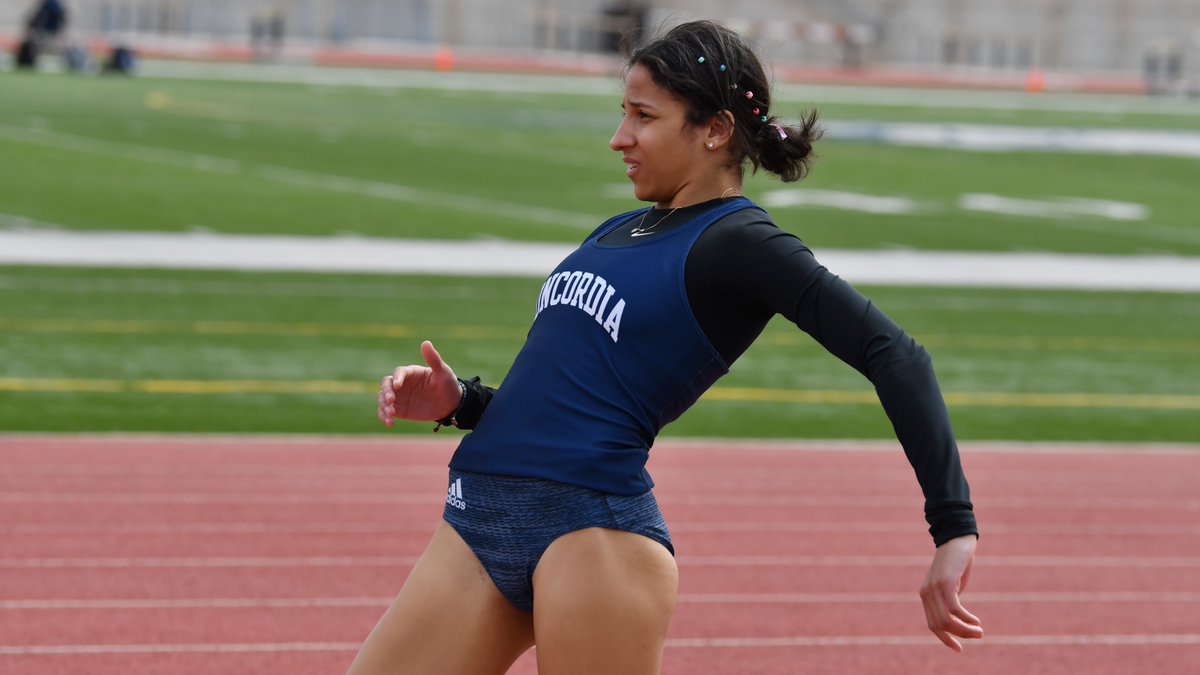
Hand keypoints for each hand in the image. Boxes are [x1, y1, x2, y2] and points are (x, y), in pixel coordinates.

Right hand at [377, 341, 460, 426]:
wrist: (451, 405)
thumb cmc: (448, 385)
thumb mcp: (443, 372)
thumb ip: (433, 359)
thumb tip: (425, 342)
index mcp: (411, 372)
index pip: (398, 373)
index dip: (397, 378)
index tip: (398, 386)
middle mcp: (401, 384)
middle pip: (386, 384)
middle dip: (386, 392)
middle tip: (391, 401)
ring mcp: (399, 397)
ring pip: (382, 398)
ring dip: (383, 406)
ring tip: (392, 414)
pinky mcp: (399, 410)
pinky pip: (385, 412)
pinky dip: (384, 417)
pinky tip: (389, 423)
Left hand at [919, 534, 982, 651]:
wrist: (957, 540)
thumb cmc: (957, 563)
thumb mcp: (952, 585)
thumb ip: (952, 600)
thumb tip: (958, 619)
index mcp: (926, 595)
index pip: (933, 624)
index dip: (945, 639)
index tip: (959, 649)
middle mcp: (927, 593)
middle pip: (940, 625)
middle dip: (959, 636)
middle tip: (978, 636)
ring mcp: (935, 588)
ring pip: (947, 620)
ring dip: (965, 630)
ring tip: (979, 632)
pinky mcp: (945, 583)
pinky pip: (955, 609)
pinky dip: (966, 618)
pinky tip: (976, 621)